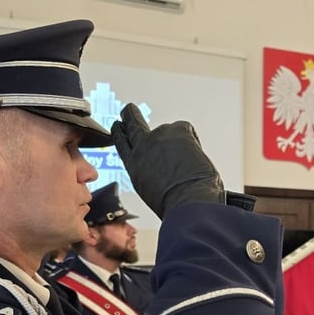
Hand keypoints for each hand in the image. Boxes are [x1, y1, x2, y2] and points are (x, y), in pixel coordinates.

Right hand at [110, 104, 224, 218]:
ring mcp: (159, 136)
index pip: (121, 142)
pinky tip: (195, 157)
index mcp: (134, 166)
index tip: (118, 126)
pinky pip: (186, 130)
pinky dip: (192, 141)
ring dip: (178, 141)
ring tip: (188, 162)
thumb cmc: (174, 204)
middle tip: (129, 109)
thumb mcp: (150, 191)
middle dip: (130, 114)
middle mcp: (142, 148)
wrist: (188, 203)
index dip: (120, 132)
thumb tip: (161, 170)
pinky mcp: (177, 130)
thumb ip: (150, 174)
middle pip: (132, 122)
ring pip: (168, 130)